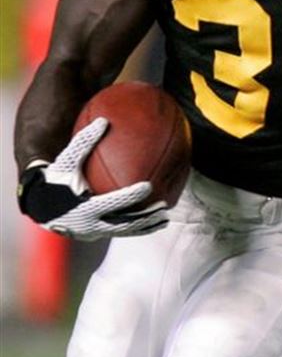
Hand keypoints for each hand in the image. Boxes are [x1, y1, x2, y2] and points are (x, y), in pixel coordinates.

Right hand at [17, 118, 169, 239]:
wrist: (41, 204)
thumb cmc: (56, 179)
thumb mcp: (66, 161)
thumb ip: (84, 142)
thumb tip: (104, 121)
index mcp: (83, 207)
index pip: (111, 202)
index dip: (130, 196)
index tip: (148, 186)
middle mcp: (89, 223)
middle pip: (123, 223)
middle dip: (143, 217)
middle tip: (163, 206)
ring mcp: (94, 232)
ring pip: (124, 232)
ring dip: (145, 226)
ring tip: (164, 218)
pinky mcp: (97, 235)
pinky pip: (120, 233)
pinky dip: (138, 230)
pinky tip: (155, 223)